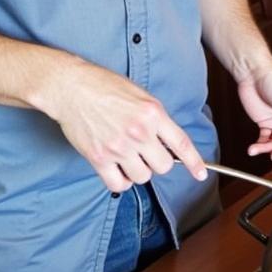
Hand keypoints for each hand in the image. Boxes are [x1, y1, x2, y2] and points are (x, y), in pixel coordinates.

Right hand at [44, 59, 205, 192]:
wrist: (71, 88)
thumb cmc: (105, 87)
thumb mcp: (142, 96)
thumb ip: (157, 119)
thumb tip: (169, 142)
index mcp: (153, 114)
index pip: (181, 143)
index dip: (194, 162)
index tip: (200, 173)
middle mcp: (139, 132)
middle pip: (163, 166)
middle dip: (158, 162)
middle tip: (147, 153)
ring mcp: (119, 147)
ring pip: (142, 177)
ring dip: (138, 172)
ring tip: (129, 158)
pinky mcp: (98, 158)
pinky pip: (118, 185)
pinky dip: (121, 182)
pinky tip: (118, 171)